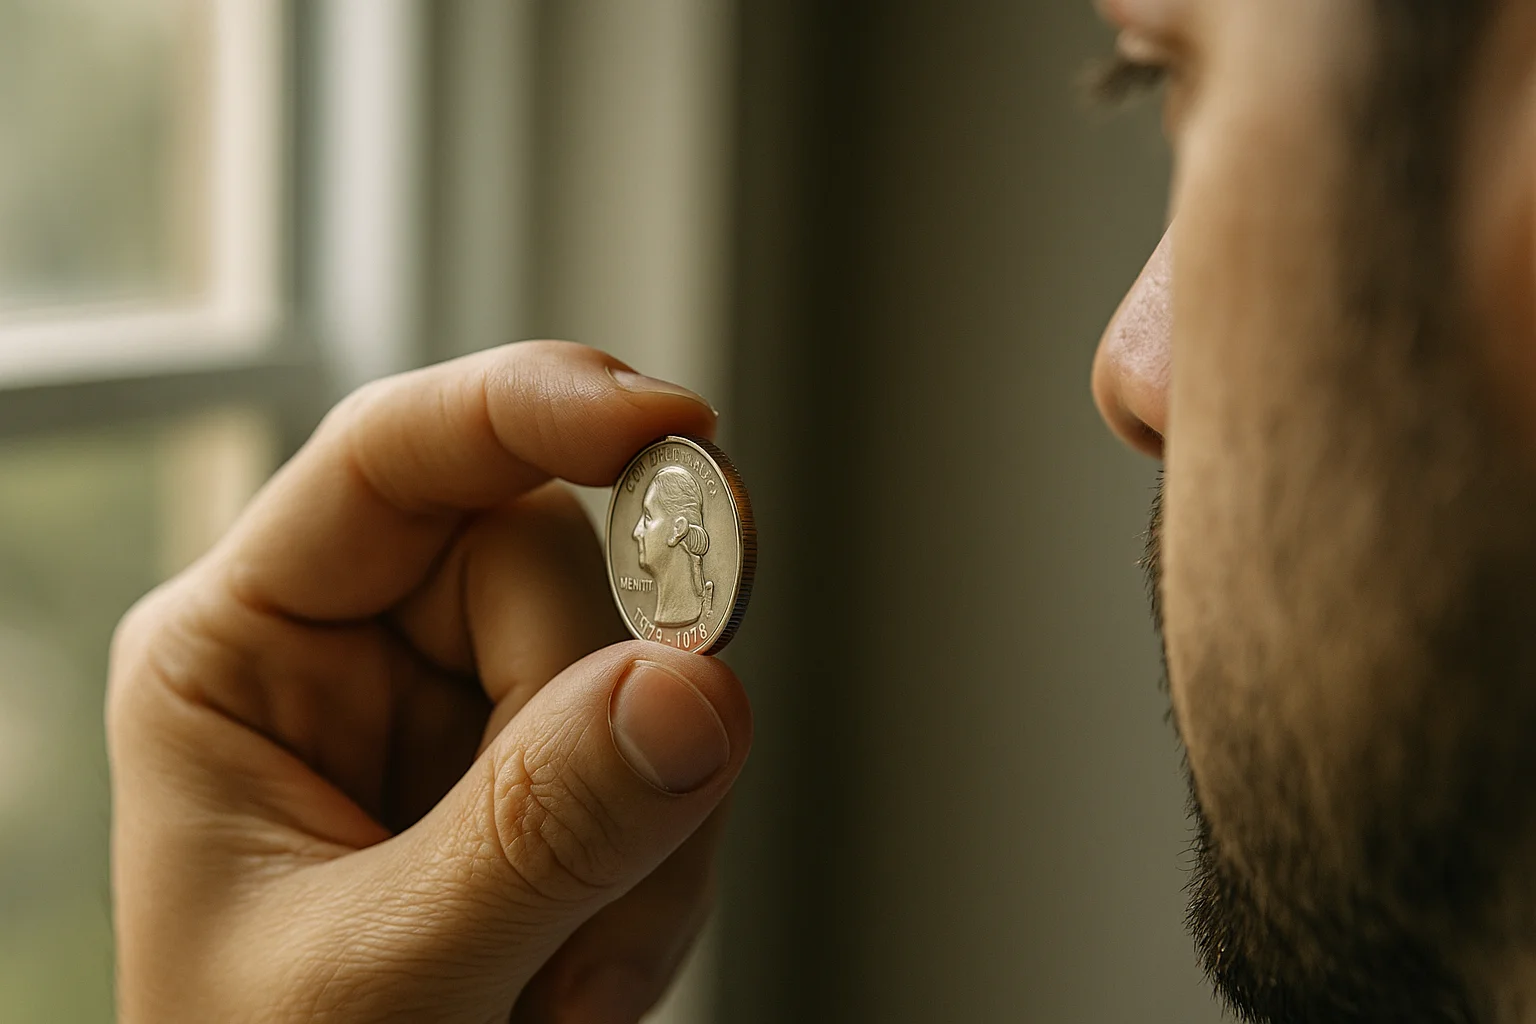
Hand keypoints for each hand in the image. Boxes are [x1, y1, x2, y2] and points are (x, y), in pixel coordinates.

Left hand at [107, 342, 752, 1022]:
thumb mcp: (380, 975)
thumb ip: (538, 833)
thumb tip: (695, 688)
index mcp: (247, 651)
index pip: (393, 458)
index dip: (533, 408)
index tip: (673, 427)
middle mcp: (365, 654)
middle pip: (558, 573)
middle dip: (602, 735)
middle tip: (592, 900)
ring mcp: (466, 712)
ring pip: (645, 671)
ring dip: (648, 838)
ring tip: (567, 984)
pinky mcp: (552, 776)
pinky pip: (676, 757)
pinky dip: (666, 876)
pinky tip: (585, 977)